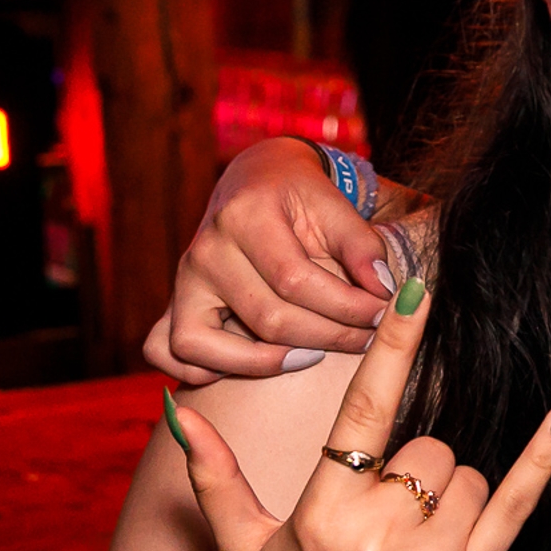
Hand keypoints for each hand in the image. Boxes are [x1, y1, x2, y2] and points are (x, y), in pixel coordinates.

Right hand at [145, 138, 396, 382]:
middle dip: (326, 337)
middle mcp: (205, 249)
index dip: (346, 307)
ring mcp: (183, 279)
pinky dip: (198, 370)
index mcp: (246, 216)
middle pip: (264, 318)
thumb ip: (363, 247)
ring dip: (265, 363)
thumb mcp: (336, 206)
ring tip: (313, 356)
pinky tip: (251, 363)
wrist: (256, 181)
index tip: (383, 315)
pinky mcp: (174, 302)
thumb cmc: (301, 198)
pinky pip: (166, 351)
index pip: (296, 280)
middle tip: (365, 339)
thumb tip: (384, 292)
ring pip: (205, 344)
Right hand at [167, 280, 550, 550]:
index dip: (395, 347)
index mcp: (322, 516)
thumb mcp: (242, 550)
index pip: (364, 412)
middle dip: (416, 473)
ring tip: (417, 546)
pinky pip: (518, 506)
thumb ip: (215, 476)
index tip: (419, 288)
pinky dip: (542, 461)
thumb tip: (182, 408)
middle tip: (389, 522)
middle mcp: (377, 537)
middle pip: (429, 450)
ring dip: (453, 498)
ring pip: (469, 477)